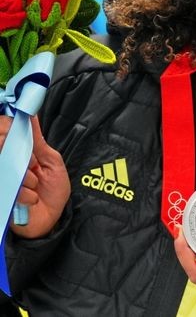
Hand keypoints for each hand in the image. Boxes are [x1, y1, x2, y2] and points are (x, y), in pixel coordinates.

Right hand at [4, 116, 70, 238]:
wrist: (51, 219)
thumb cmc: (52, 189)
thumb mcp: (51, 161)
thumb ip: (38, 140)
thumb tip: (31, 115)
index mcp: (16, 151)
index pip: (2, 129)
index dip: (7, 129)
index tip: (19, 135)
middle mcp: (4, 162)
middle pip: (1, 145)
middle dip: (21, 156)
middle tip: (33, 166)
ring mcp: (3, 178)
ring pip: (5, 165)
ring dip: (25, 177)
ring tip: (35, 185)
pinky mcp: (2, 194)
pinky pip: (8, 187)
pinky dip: (24, 194)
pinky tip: (30, 199)